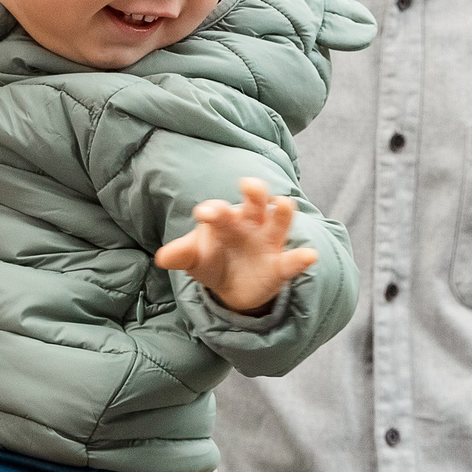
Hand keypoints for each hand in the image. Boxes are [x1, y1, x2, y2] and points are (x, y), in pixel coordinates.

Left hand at [154, 179, 316, 313]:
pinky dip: (301, 258)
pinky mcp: (280, 266)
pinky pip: (292, 260)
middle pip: (256, 200)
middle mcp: (250, 222)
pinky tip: (309, 256)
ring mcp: (268, 241)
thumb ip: (181, 255)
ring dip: (283, 211)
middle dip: (254, 191)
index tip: (204, 213)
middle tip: (248, 185)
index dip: (213, 210)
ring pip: (279, 220)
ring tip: (284, 204)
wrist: (231, 286)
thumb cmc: (211, 260)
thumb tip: (162, 258)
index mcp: (225, 218)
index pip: (219, 209)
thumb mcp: (194, 259)